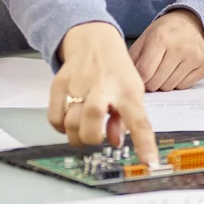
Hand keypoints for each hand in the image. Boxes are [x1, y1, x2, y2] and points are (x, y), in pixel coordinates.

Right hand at [49, 22, 158, 166]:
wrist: (93, 40)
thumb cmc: (116, 71)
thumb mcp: (131, 90)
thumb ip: (125, 119)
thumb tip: (116, 143)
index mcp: (128, 91)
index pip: (139, 121)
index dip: (144, 144)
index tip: (149, 164)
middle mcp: (103, 87)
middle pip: (92, 118)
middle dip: (92, 137)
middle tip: (94, 138)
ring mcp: (78, 84)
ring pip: (70, 123)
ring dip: (76, 136)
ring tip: (83, 130)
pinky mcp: (59, 84)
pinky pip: (54, 119)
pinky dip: (61, 128)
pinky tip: (69, 122)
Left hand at [128, 9, 203, 91]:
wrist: (192, 22)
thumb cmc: (164, 32)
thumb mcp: (145, 38)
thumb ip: (133, 58)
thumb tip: (127, 80)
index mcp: (160, 38)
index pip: (144, 72)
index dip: (139, 79)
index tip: (140, 77)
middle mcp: (180, 47)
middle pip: (156, 82)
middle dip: (151, 81)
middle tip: (153, 72)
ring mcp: (195, 56)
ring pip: (170, 87)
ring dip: (164, 82)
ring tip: (166, 68)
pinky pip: (183, 86)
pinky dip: (177, 81)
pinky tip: (178, 68)